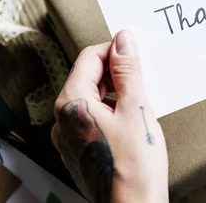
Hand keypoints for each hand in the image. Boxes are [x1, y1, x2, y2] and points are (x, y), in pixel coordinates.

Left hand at [51, 31, 168, 202]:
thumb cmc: (134, 165)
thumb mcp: (136, 107)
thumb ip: (128, 70)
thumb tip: (123, 40)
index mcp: (71, 104)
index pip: (89, 58)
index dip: (115, 50)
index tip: (136, 52)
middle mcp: (62, 119)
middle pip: (88, 78)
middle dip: (116, 73)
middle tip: (143, 77)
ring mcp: (68, 138)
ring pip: (92, 99)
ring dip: (116, 92)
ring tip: (141, 102)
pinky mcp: (79, 151)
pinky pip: (93, 119)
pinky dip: (112, 111)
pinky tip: (132, 122)